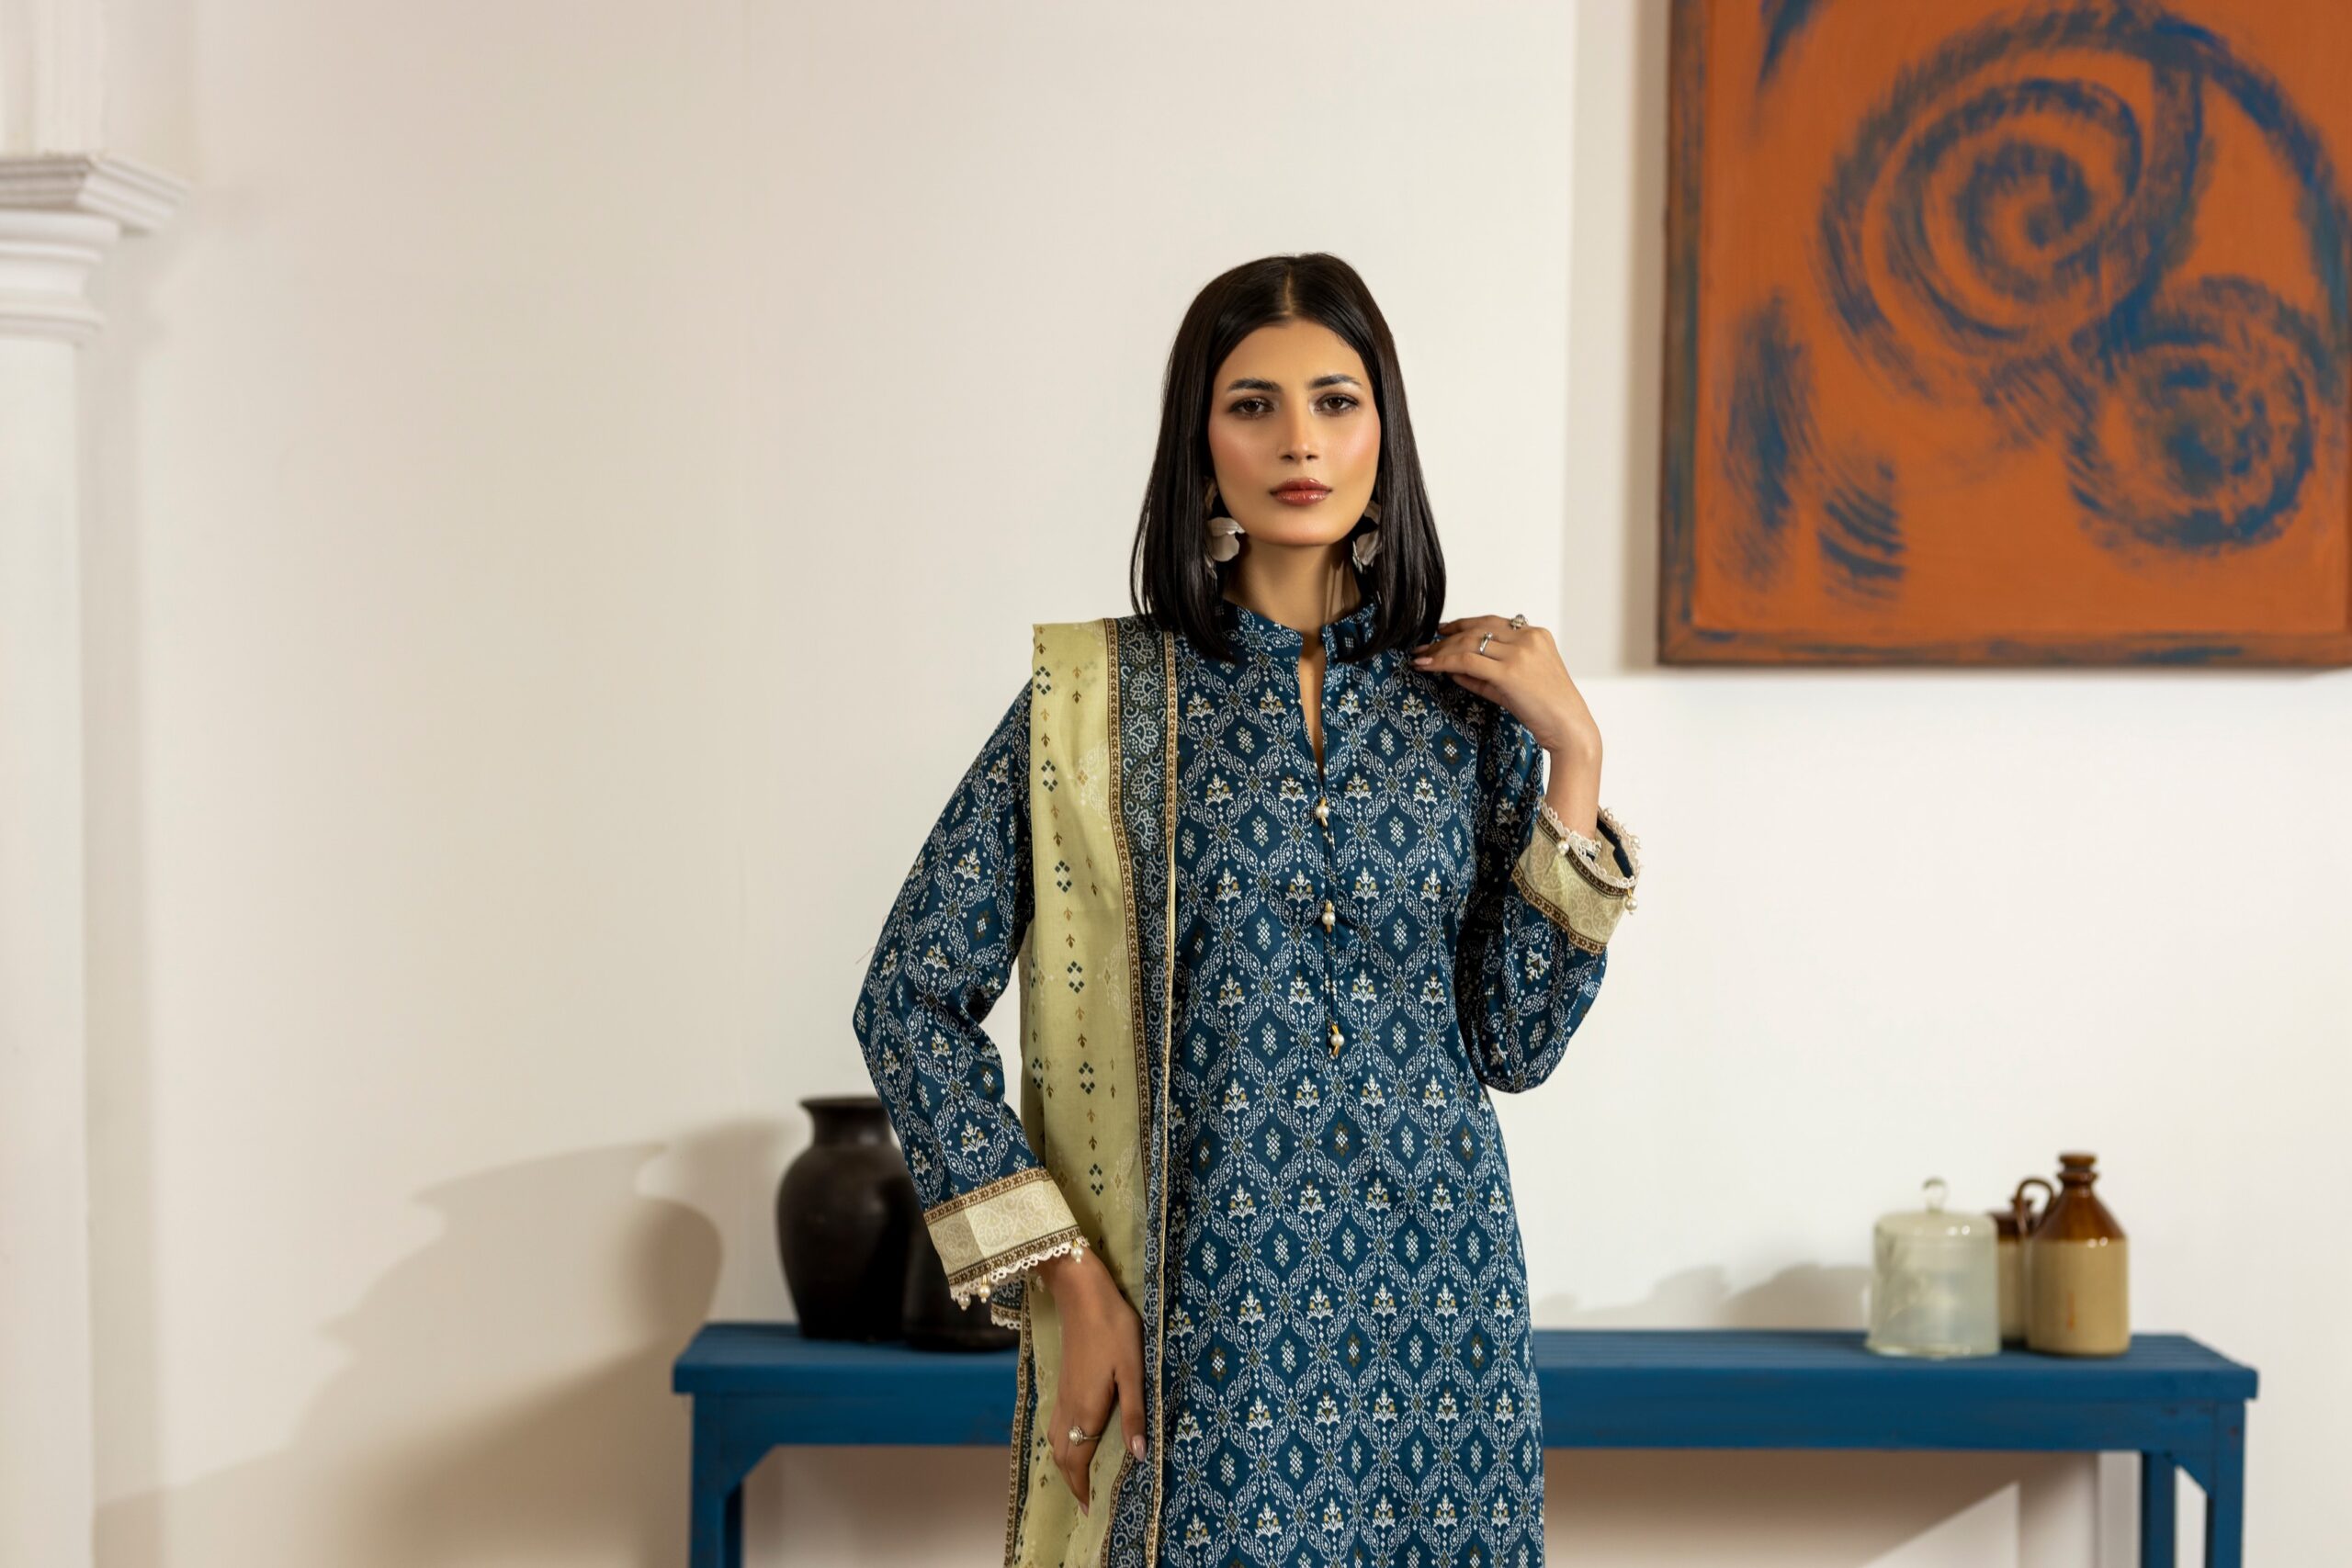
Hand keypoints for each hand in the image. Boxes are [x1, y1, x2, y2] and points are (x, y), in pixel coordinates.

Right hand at [1042, 1248, 1147, 1514]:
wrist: (1083, 1294)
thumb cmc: (1114, 1330)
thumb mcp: (1133, 1372)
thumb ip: (1134, 1414)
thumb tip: (1138, 1456)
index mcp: (1086, 1410)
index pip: (1078, 1461)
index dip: (1082, 1487)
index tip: (1091, 1509)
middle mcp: (1068, 1408)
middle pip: (1062, 1456)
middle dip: (1072, 1482)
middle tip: (1087, 1501)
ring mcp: (1062, 1394)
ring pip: (1056, 1440)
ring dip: (1065, 1462)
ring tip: (1080, 1477)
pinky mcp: (1063, 1382)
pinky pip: (1056, 1424)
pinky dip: (1061, 1442)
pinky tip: (1073, 1437)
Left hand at [1412, 614, 1600, 760]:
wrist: (1569, 728)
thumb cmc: (1546, 710)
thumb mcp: (1514, 684)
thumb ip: (1485, 674)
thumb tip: (1453, 669)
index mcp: (1535, 634)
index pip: (1490, 623)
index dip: (1463, 624)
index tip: (1442, 630)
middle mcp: (1528, 638)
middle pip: (1476, 630)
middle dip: (1446, 638)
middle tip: (1424, 647)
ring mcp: (1520, 653)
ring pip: (1469, 643)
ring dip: (1440, 650)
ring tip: (1420, 658)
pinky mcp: (1509, 672)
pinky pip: (1467, 661)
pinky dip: (1443, 662)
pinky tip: (1428, 666)